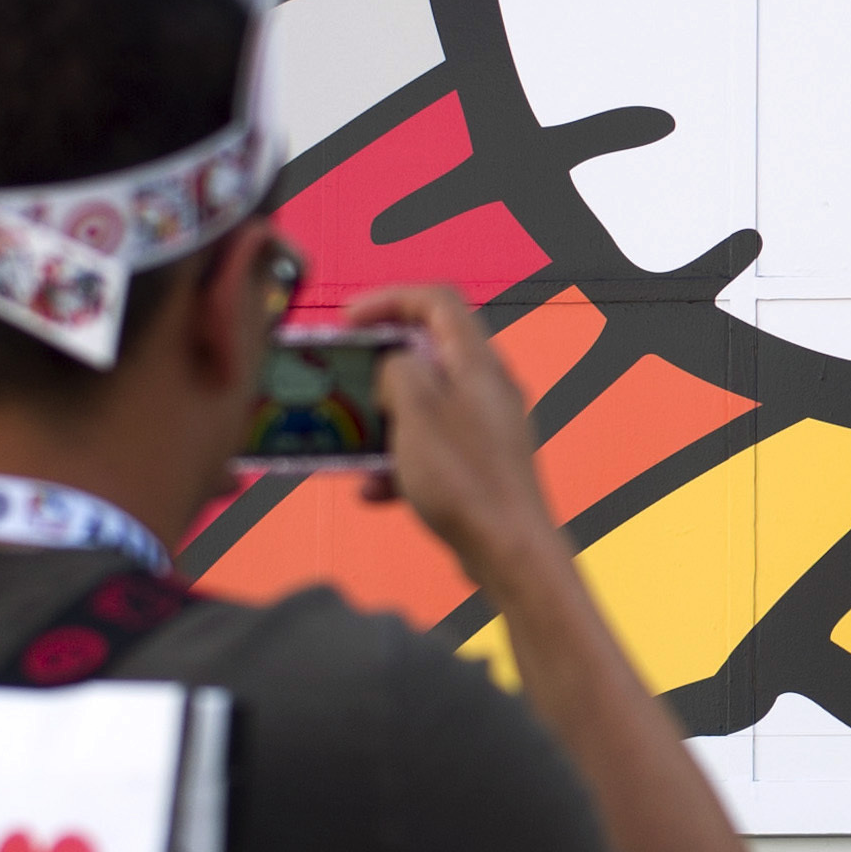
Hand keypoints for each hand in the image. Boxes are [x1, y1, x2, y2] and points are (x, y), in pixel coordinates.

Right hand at [352, 285, 543, 573]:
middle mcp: (488, 389)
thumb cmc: (463, 477)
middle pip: (428, 354)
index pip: (437, 301)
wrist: (509, 552)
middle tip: (341, 381)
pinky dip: (399, 465)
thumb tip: (396, 367)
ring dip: (383, 421)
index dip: (389, 299)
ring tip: (349, 441)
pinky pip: (431, 452)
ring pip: (424, 408)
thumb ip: (399, 370)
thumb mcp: (416, 411)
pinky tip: (372, 492)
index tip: (347, 321)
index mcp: (478, 363)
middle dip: (378, 366)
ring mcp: (486, 430)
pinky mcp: (480, 468)